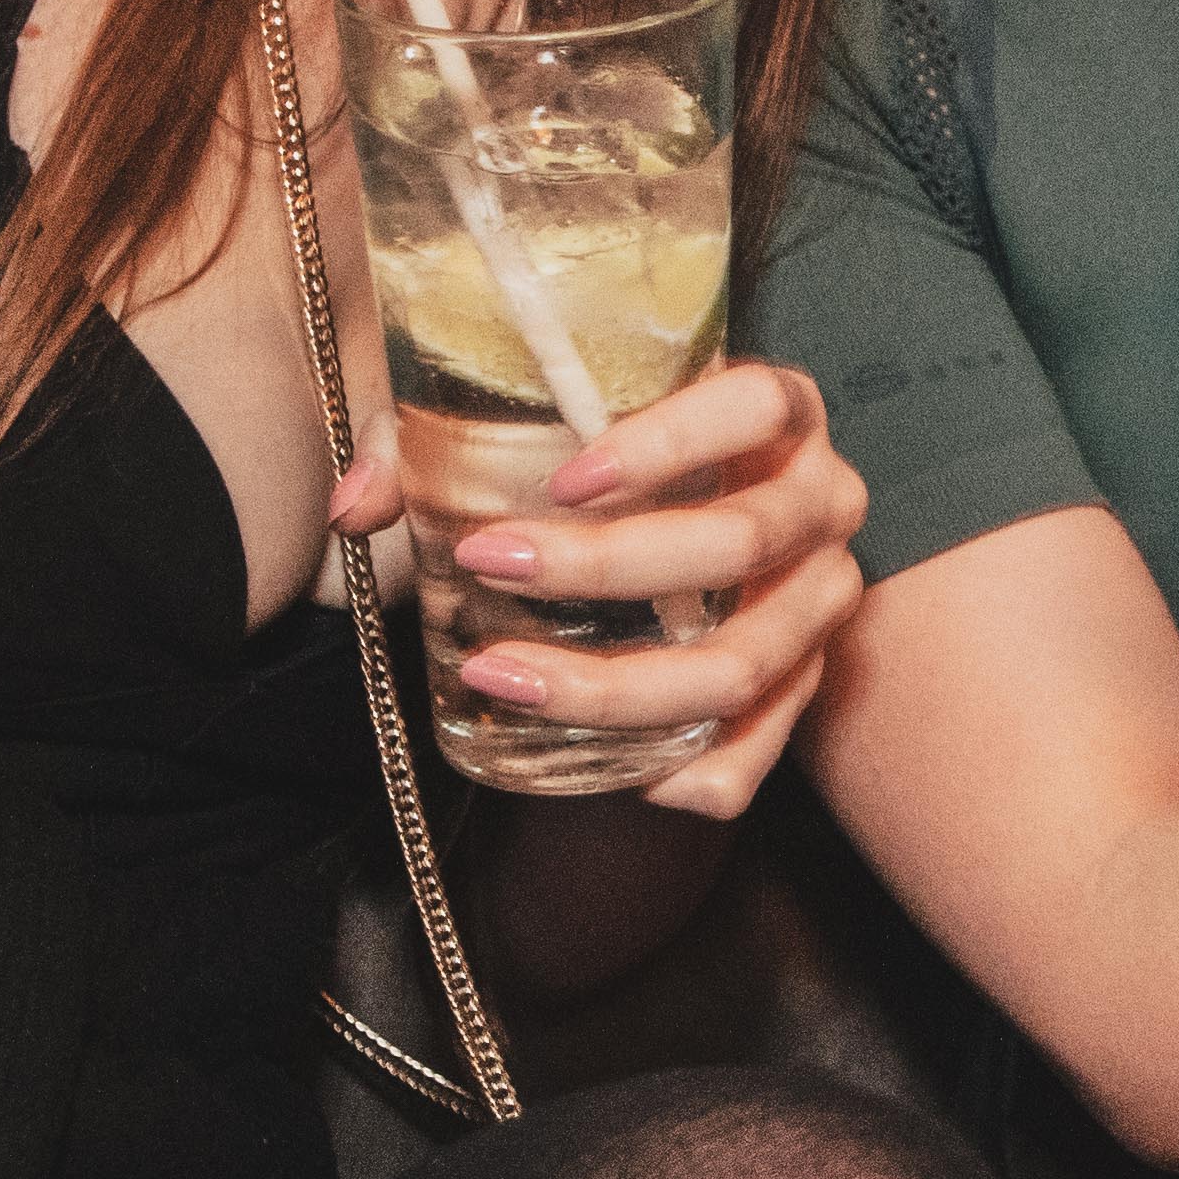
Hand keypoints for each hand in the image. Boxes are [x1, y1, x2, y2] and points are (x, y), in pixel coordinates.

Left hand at [428, 358, 871, 818]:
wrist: (698, 549)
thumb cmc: (606, 477)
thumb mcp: (532, 440)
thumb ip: (435, 453)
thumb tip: (352, 505)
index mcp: (779, 418)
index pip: (759, 404)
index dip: (673, 441)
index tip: (567, 479)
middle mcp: (826, 504)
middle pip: (740, 543)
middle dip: (608, 566)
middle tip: (491, 564)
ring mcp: (823, 602)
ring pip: (741, 665)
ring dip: (616, 683)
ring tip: (500, 674)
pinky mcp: (807, 690)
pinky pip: (755, 758)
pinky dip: (682, 773)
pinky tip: (607, 771)